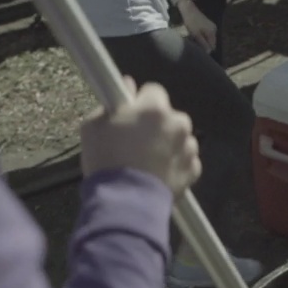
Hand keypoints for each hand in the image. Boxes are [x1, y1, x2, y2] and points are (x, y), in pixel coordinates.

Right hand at [80, 78, 200, 195]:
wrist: (125, 202)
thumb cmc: (106, 160)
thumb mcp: (93, 125)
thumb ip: (112, 103)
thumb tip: (127, 85)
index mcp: (154, 108)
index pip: (153, 91)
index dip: (141, 103)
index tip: (131, 115)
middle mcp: (178, 123)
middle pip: (170, 116)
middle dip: (157, 125)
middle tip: (137, 141)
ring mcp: (189, 148)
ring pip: (180, 138)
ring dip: (168, 144)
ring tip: (147, 161)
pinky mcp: (193, 171)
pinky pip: (186, 161)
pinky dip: (175, 165)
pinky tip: (158, 174)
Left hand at [179, 0, 216, 52]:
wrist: (188, 8)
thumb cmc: (191, 21)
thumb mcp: (196, 34)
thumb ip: (203, 43)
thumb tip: (209, 52)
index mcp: (212, 32)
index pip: (212, 47)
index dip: (206, 50)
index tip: (198, 50)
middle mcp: (214, 29)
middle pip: (211, 43)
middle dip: (204, 45)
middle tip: (196, 45)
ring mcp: (211, 26)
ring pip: (208, 38)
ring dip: (203, 41)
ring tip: (195, 40)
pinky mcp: (207, 24)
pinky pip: (206, 34)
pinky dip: (202, 36)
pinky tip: (195, 35)